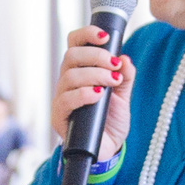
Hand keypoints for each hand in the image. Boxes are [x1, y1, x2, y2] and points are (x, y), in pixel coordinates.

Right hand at [53, 26, 134, 161]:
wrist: (108, 149)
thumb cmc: (110, 120)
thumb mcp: (123, 96)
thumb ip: (125, 76)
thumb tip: (125, 58)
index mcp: (80, 70)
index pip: (74, 44)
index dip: (86, 35)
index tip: (105, 36)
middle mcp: (67, 82)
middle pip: (71, 56)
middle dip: (96, 56)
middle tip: (114, 65)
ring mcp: (62, 98)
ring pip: (69, 76)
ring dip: (94, 74)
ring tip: (112, 81)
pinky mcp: (59, 116)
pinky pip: (66, 100)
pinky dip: (84, 94)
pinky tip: (98, 95)